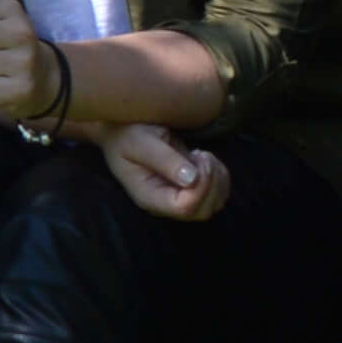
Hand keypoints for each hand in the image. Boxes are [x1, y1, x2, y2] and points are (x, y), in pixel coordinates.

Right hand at [95, 121, 231, 221]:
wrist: (121, 131)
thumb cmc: (127, 134)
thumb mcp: (141, 141)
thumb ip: (164, 159)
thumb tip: (191, 179)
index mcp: (150, 196)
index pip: (185, 207)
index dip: (201, 186)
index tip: (198, 155)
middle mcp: (165, 203)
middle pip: (203, 211)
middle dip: (212, 182)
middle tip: (202, 154)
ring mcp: (178, 198)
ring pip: (214, 204)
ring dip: (218, 179)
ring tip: (203, 155)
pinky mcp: (189, 190)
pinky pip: (216, 193)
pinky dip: (220, 176)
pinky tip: (205, 159)